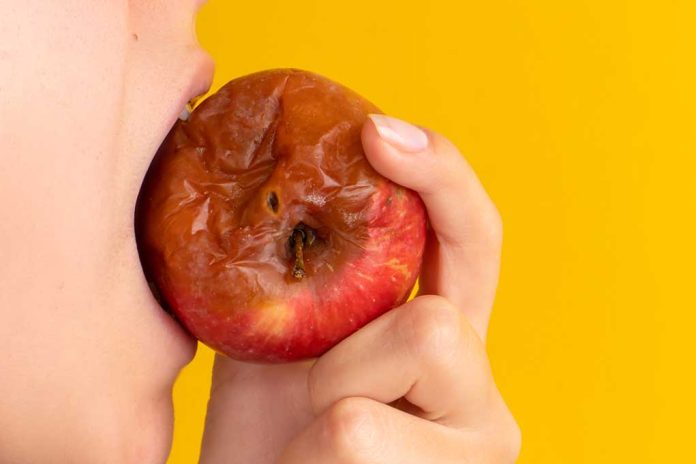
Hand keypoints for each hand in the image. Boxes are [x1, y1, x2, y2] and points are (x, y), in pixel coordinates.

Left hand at [199, 115, 519, 462]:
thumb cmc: (270, 431)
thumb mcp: (275, 338)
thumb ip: (292, 274)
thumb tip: (247, 169)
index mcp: (442, 324)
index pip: (473, 232)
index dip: (441, 174)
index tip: (376, 132)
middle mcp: (478, 374)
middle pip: (437, 322)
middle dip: (346, 358)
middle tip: (314, 398)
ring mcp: (480, 436)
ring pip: (406, 373)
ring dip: (327, 409)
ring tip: (309, 448)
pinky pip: (358, 437)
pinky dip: (308, 456)